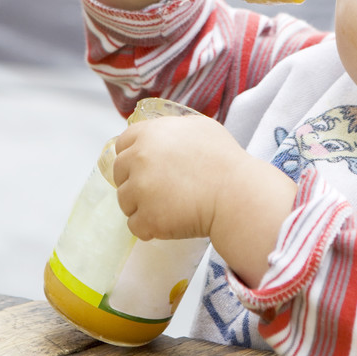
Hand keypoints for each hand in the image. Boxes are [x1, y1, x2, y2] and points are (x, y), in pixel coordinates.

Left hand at [112, 115, 240, 240]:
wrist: (236, 193)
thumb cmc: (224, 159)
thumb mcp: (200, 127)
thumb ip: (172, 128)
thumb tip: (160, 135)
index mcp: (149, 134)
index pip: (122, 144)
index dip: (132, 156)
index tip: (144, 167)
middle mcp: (139, 159)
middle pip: (120, 174)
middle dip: (135, 182)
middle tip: (158, 190)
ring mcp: (140, 190)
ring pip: (125, 202)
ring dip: (142, 206)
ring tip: (169, 207)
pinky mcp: (147, 218)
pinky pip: (136, 226)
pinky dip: (150, 228)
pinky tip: (169, 223)